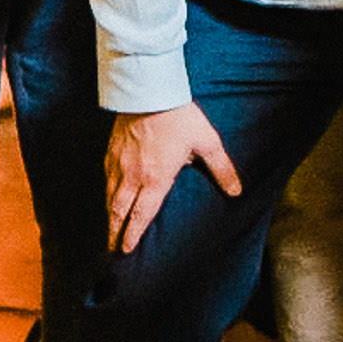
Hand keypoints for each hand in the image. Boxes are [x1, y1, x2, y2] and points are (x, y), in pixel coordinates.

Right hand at [106, 102, 240, 255]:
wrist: (149, 91)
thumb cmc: (179, 117)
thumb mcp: (207, 142)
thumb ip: (221, 169)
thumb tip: (236, 191)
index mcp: (156, 178)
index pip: (142, 214)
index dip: (134, 234)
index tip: (127, 250)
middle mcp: (133, 176)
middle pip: (119, 211)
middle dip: (115, 232)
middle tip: (112, 249)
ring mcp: (119, 163)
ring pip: (109, 197)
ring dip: (109, 216)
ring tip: (109, 230)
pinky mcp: (111, 151)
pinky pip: (106, 179)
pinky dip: (105, 194)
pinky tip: (108, 198)